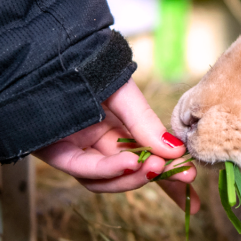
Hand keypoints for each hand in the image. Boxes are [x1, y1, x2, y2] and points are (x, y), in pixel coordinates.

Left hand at [33, 79, 198, 211]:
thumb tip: (175, 150)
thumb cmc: (84, 63)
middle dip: (158, 179)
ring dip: (133, 177)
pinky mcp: (55, 152)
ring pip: (107, 179)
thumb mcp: (125, 92)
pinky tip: (130, 163)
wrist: (47, 50)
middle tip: (183, 177)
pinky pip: (84, 169)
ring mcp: (77, 149)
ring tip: (155, 167)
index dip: (170, 177)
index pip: (148, 157)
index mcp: (117, 126)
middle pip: (130, 173)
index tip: (193, 190)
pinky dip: (109, 169)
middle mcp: (97, 142)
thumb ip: (146, 122)